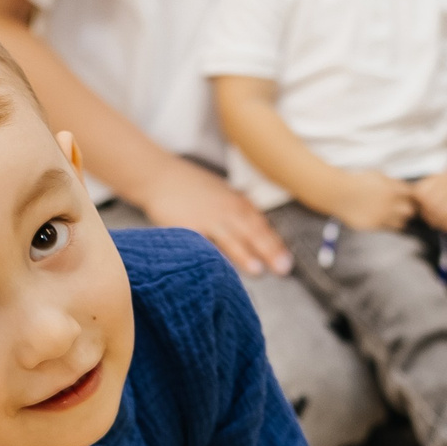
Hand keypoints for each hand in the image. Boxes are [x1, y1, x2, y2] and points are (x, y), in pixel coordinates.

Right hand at [130, 157, 292, 275]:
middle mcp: (225, 209)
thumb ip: (237, 210)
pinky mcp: (187, 226)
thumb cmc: (189, 185)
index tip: (287, 259)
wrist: (159, 175)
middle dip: (269, 251)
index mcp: (236, 202)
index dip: (275, 243)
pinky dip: (214, 255)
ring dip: (245, 254)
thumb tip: (255, 229)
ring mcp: (207, 218)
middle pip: (251, 232)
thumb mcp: (220, 192)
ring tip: (258, 270)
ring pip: (231, 238)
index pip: (260, 224)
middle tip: (283, 268)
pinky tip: (221, 267)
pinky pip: (203, 244)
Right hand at [325, 170, 416, 232]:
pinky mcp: (375, 225)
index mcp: (392, 189)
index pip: (412, 194)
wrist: (339, 193)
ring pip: (401, 223)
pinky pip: (388, 228)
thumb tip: (401, 187)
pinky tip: (382, 219)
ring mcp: (383, 216)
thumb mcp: (377, 175)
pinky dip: (388, 225)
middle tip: (403, 207)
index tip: (407, 196)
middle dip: (408, 209)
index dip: (410, 196)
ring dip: (399, 219)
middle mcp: (390, 204)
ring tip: (392, 216)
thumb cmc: (356, 181)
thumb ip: (391, 182)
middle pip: (410, 210)